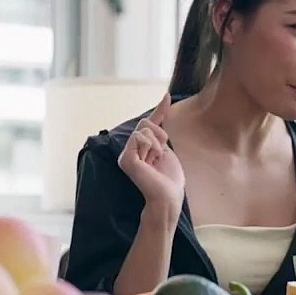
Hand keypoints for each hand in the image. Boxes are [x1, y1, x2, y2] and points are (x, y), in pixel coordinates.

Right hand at [117, 94, 185, 217]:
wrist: (168, 197)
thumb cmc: (169, 179)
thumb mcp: (168, 149)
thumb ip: (161, 133)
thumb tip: (164, 106)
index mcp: (141, 149)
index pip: (150, 124)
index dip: (160, 110)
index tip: (167, 96)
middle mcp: (130, 150)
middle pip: (146, 123)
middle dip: (160, 135)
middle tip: (160, 155)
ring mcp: (126, 154)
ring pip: (144, 128)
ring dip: (157, 143)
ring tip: (155, 161)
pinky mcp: (126, 158)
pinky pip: (140, 137)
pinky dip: (151, 147)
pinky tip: (150, 162)